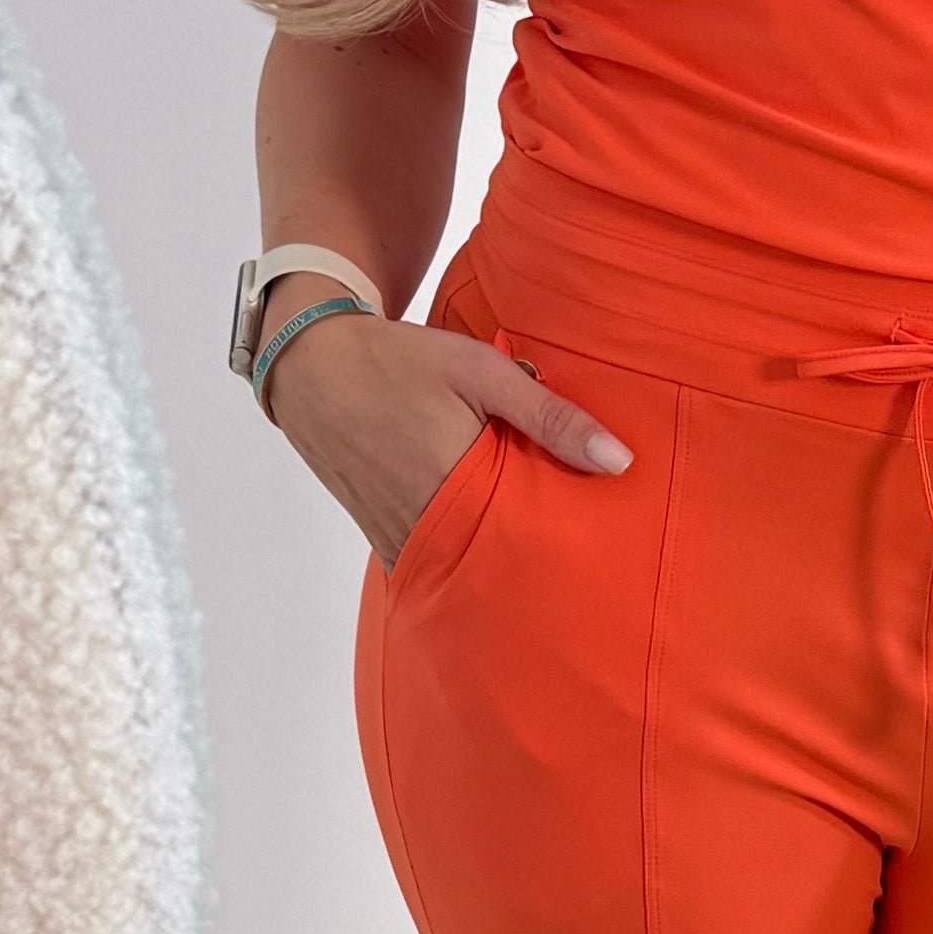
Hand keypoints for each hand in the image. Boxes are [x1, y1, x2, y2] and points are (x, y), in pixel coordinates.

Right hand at [264, 308, 628, 565]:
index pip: (527, 546)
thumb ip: (551, 417)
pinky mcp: (382, 537)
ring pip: (463, 570)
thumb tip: (620, 462)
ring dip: (498, 564)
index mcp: (456, 489)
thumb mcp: (483, 373)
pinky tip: (490, 548)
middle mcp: (424, 526)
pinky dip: (461, 557)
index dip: (565, 553)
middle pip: (498, 567)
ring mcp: (398, 538)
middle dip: (537, 567)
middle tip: (583, 569)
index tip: (601, 555)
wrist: (312, 366)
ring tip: (544, 563)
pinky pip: (433, 561)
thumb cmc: (402, 363)